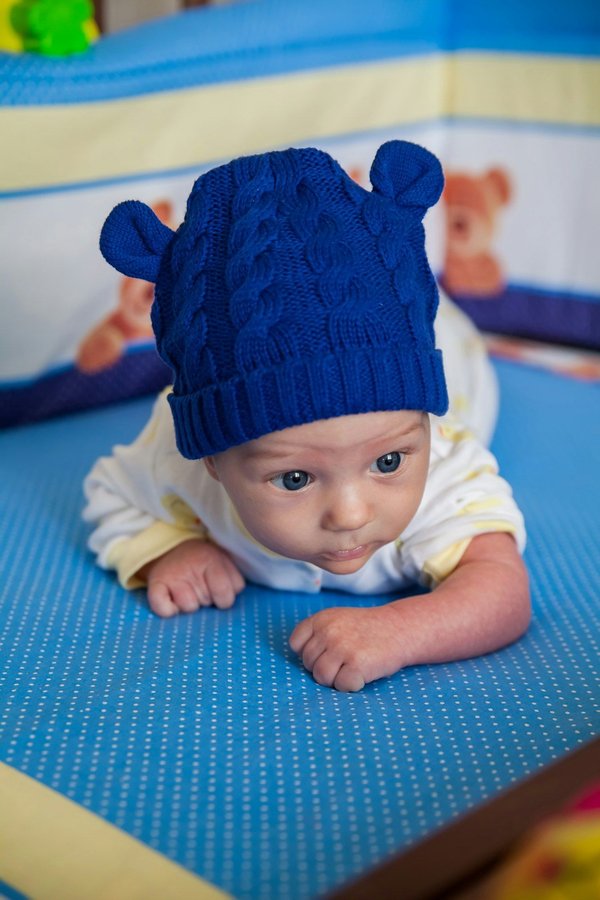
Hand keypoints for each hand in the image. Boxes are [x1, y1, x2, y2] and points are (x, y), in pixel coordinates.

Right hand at [140, 539, 244, 616]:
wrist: (170, 549)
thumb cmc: (203, 563)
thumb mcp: (223, 563)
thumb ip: (233, 582)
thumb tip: (228, 603)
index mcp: (212, 560)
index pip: (225, 593)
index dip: (224, 599)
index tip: (218, 591)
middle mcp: (191, 566)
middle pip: (206, 601)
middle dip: (207, 600)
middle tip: (200, 587)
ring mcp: (172, 576)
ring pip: (189, 607)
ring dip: (189, 605)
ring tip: (187, 591)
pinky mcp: (155, 584)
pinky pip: (163, 609)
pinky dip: (168, 611)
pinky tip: (172, 602)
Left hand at [289, 605, 405, 691]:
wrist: (401, 628)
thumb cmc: (367, 629)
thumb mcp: (338, 620)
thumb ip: (317, 634)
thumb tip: (302, 660)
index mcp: (321, 619)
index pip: (296, 644)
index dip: (310, 653)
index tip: (327, 653)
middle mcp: (328, 631)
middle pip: (309, 664)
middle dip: (325, 667)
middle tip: (346, 660)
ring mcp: (342, 647)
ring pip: (321, 677)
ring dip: (336, 678)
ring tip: (352, 667)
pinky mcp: (356, 664)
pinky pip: (341, 686)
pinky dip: (352, 685)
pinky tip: (363, 672)